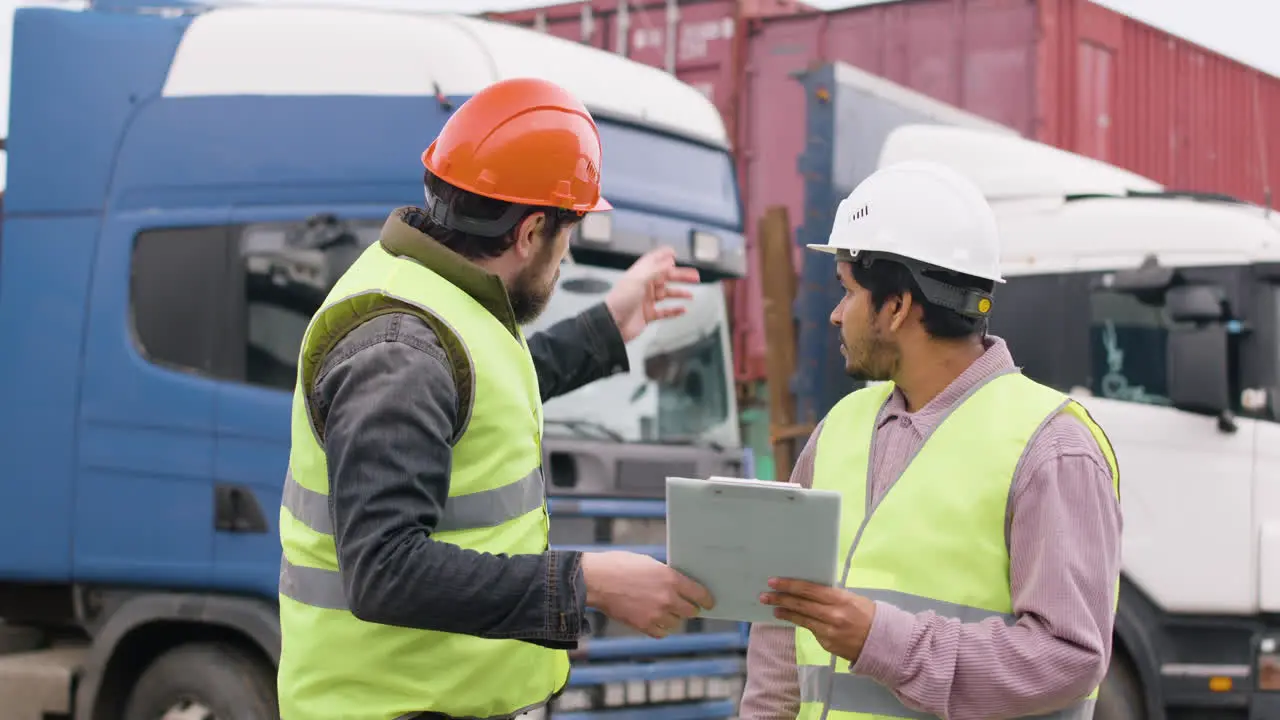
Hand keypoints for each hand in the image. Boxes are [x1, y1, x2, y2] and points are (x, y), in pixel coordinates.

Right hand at [582, 551, 714, 637]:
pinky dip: (660, 628)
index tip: (709, 602)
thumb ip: (666, 575)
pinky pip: (661, 633)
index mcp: (670, 579)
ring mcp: (656, 614)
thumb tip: (679, 585)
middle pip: (691, 611)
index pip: (699, 594)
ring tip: (664, 611)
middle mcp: (667, 598)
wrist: (595, 580)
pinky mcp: (643, 626)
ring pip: (676, 623)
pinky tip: (654, 619)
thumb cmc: (619, 566)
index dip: (706, 599)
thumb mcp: (648, 563)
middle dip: (689, 608)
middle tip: (686, 606)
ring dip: (673, 618)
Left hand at [604, 246, 700, 341]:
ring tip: (691, 294)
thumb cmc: (620, 300)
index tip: (675, 253)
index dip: (663, 256)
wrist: (612, 325)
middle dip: (681, 276)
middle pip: (665, 278)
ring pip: (667, 294)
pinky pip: (664, 311)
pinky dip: (674, 310)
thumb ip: (655, 270)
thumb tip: (669, 260)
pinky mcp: (648, 314)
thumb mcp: (638, 280)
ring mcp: (646, 300)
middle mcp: (643, 286)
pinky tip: (683, 309)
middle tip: (695, 276)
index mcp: (640, 274)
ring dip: (679, 293)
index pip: (653, 261)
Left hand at [760, 578, 875, 661]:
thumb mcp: (851, 598)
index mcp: (840, 599)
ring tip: (773, 608)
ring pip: (801, 619)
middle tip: (764, 595)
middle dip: (780, 599)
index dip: (789, 585)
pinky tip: (791, 619)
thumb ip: (830, 595)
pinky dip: (800, 623)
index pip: (809, 590)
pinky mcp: (827, 644)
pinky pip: (810, 630)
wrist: (882, 641)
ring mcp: (829, 631)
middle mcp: (833, 615)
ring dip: (785, 613)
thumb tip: (807, 589)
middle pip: (800, 604)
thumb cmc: (867, 614)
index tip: (774, 581)